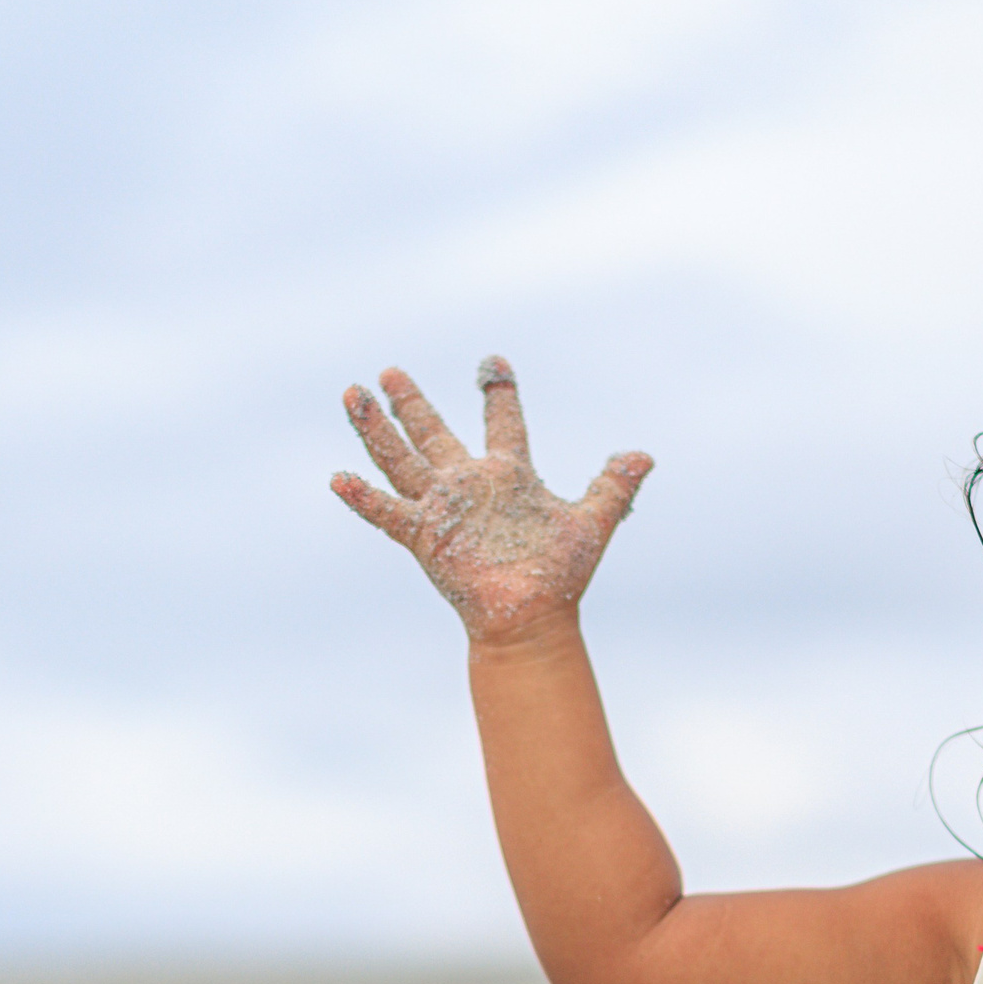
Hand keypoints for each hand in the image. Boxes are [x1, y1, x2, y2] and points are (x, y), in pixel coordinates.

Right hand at [331, 357, 652, 645]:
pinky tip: (338, 477)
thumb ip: (614, 486)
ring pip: (402, 461)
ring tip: (352, 393)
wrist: (534, 619)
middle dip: (413, 404)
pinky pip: (389, 514)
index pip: (503, 425)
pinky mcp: (426, 537)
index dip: (500, 395)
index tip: (494, 364)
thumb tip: (644, 455)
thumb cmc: (561, 577)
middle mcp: (470, 487)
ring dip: (377, 429)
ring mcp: (444, 510)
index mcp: (509, 476)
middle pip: (434, 434)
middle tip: (391, 371)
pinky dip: (364, 499)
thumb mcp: (593, 521)